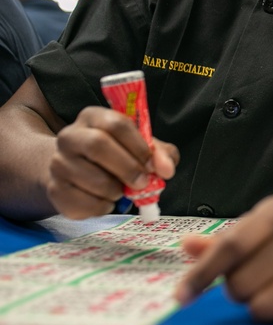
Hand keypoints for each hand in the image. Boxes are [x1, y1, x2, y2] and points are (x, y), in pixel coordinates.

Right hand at [48, 106, 176, 218]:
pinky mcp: (54, 190)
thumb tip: (167, 169)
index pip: (116, 124)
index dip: (138, 146)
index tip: (152, 165)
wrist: (74, 170)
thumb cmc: (115, 154)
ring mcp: (58, 163)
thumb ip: (160, 153)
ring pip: (92, 179)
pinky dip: (103, 207)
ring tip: (121, 191)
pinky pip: (82, 203)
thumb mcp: (140, 146)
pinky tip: (106, 201)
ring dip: (116, 190)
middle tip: (142, 183)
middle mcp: (70, 136)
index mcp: (93, 117)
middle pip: (98, 145)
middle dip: (127, 168)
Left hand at [177, 195, 272, 324]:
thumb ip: (226, 241)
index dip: (202, 275)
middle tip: (259, 283)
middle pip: (242, 285)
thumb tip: (188, 245)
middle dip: (242, 292)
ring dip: (266, 307)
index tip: (182, 297)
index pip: (231, 246)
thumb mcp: (265, 229)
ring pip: (266, 307)